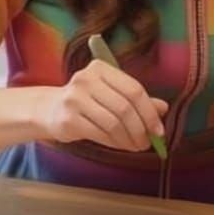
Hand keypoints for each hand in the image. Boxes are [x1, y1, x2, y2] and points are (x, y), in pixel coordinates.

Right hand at [37, 62, 168, 152]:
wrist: (50, 110)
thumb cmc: (88, 101)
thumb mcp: (112, 94)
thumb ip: (136, 99)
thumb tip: (163, 108)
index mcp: (101, 68)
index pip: (134, 89)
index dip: (149, 112)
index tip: (159, 131)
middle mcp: (86, 79)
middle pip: (125, 107)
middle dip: (140, 129)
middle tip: (147, 143)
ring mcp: (74, 98)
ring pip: (113, 123)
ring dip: (128, 139)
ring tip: (135, 146)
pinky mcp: (68, 118)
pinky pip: (99, 133)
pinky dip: (114, 143)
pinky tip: (119, 145)